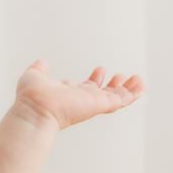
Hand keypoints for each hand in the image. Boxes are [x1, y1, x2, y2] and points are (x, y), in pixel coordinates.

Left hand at [14, 59, 145, 132]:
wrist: (36, 110)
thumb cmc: (31, 98)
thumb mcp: (34, 76)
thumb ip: (39, 69)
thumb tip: (41, 63)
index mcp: (69, 94)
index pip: (85, 88)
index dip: (94, 80)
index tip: (100, 70)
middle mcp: (82, 100)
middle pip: (103, 94)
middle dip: (113, 85)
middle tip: (122, 77)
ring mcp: (92, 103)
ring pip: (115, 98)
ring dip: (127, 89)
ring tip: (138, 80)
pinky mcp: (100, 104)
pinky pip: (121, 100)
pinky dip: (132, 93)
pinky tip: (141, 86)